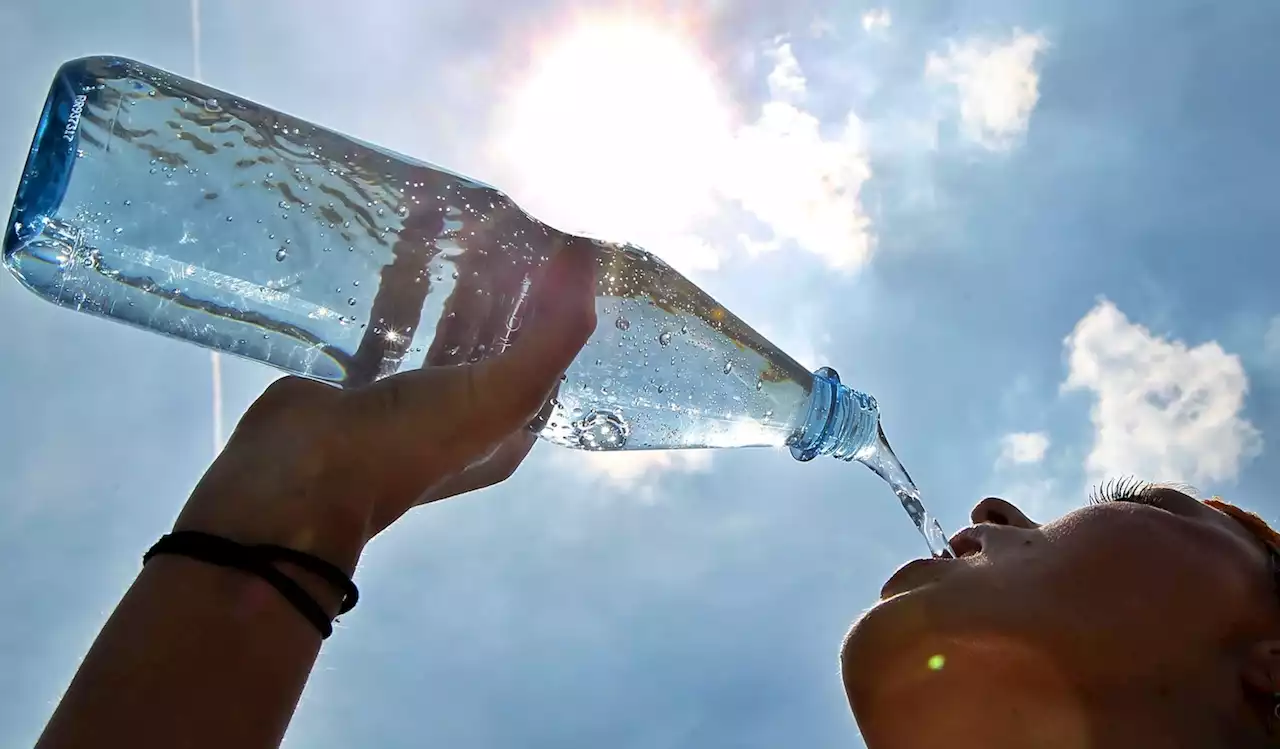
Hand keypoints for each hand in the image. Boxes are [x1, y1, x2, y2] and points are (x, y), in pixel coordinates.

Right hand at [172, 243, 597, 573]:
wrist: (301, 477)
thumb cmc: (413, 440)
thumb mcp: (504, 393)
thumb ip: (557, 330)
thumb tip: (589, 257)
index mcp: (505, 429)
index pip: (544, 354)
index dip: (553, 301)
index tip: (551, 244)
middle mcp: (462, 417)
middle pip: (494, 336)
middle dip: (504, 281)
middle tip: (504, 221)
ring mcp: (408, 401)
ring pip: (441, 325)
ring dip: (453, 277)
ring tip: (459, 221)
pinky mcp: (359, 381)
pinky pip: (387, 322)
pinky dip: (398, 284)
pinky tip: (403, 242)